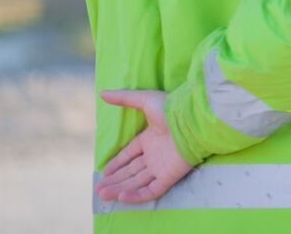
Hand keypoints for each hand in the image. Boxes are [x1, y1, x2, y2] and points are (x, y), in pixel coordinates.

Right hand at [95, 90, 193, 204]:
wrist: (192, 122)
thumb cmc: (171, 109)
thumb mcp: (145, 100)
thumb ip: (124, 97)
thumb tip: (102, 92)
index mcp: (150, 139)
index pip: (130, 154)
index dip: (117, 163)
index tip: (104, 172)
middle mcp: (155, 154)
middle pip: (131, 171)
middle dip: (115, 180)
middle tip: (98, 189)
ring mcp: (162, 166)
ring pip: (137, 181)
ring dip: (119, 189)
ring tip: (101, 194)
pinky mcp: (169, 176)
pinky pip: (151, 190)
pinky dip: (137, 196)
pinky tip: (121, 198)